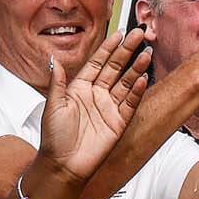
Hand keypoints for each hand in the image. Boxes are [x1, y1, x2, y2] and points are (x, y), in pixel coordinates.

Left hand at [36, 30, 150, 182]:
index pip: (96, 63)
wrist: (64, 164)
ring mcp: (109, 108)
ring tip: (145, 53)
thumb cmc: (54, 137)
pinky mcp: (119, 121)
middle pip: (114, 68)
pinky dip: (137, 90)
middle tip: (137, 34)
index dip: (107, 48)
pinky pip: (131, 102)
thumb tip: (54, 59)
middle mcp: (96, 95)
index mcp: (79, 88)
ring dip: (136, 68)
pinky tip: (143, 78)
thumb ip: (58, 82)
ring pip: (126, 83)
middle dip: (126, 51)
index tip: (117, 34)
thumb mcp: (52, 106)